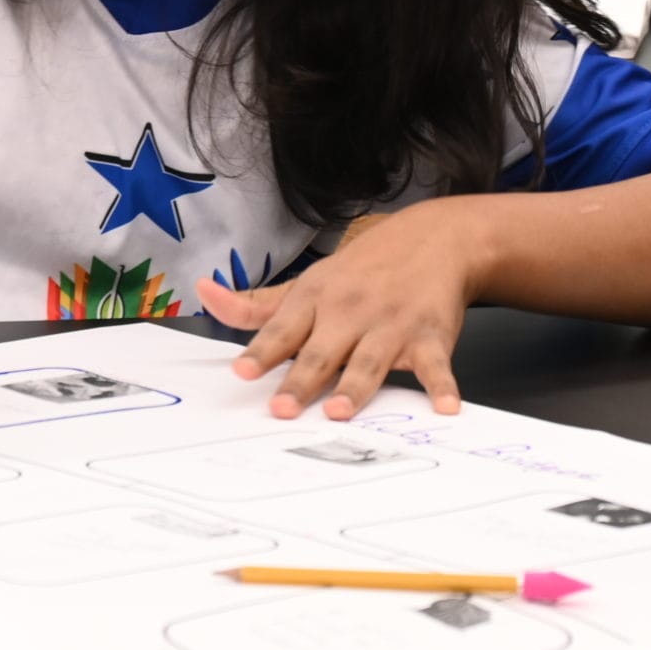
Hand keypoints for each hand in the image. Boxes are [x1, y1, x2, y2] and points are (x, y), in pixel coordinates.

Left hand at [197, 204, 478, 419]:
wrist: (432, 239)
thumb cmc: (362, 271)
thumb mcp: (307, 282)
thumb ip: (256, 304)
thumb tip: (205, 295)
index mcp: (317, 299)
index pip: (283, 328)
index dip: (262, 351)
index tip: (243, 372)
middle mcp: (351, 311)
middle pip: (322, 351)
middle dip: (302, 380)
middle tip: (282, 408)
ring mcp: (391, 324)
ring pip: (369, 361)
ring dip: (356, 386)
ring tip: (339, 410)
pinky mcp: (430, 336)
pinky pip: (435, 366)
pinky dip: (442, 386)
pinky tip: (445, 407)